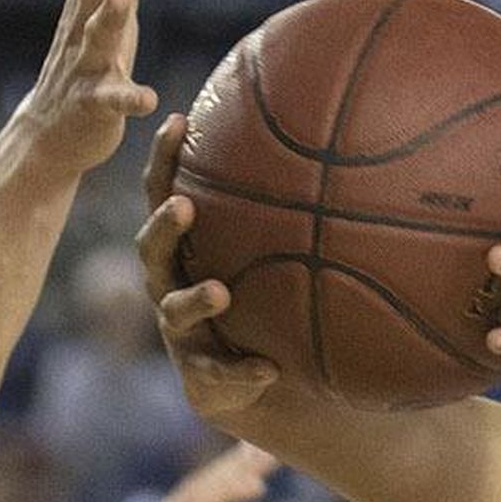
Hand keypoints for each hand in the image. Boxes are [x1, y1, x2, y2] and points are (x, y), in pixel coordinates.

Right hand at [6, 0, 167, 184]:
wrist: (51, 132)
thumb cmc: (91, 60)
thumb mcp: (119, 3)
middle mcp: (85, 22)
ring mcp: (85, 63)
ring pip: (96, 35)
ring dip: (108, 15)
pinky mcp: (92, 105)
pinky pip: (109, 100)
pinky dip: (126, 98)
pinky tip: (144, 98)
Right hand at [138, 114, 283, 425]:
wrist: (259, 382)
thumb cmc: (265, 302)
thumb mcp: (274, 257)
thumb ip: (292, 213)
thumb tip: (348, 147)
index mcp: (185, 249)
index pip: (164, 195)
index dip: (164, 159)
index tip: (177, 119)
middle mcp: (172, 286)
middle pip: (152, 250)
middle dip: (164, 226)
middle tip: (184, 206)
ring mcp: (182, 333)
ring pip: (175, 312)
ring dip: (195, 299)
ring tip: (219, 292)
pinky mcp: (201, 378)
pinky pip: (218, 374)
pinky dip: (242, 371)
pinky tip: (268, 369)